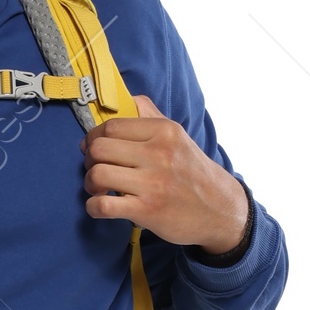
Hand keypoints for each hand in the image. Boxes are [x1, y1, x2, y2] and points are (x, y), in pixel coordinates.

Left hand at [82, 93, 248, 253]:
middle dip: (89, 160)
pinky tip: (100, 206)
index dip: (94, 138)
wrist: (220, 210)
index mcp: (164, 131)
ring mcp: (153, 183)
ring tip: (98, 189)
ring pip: (97, 174)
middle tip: (96, 168)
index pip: (112, 127)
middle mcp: (159, 153)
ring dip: (90, 184)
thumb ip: (151, 116)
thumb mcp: (179, 137)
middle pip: (100, 148)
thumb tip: (125, 100)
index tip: (94, 148)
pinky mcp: (148, 210)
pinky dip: (93, 206)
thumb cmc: (192, 173)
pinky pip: (103, 205)